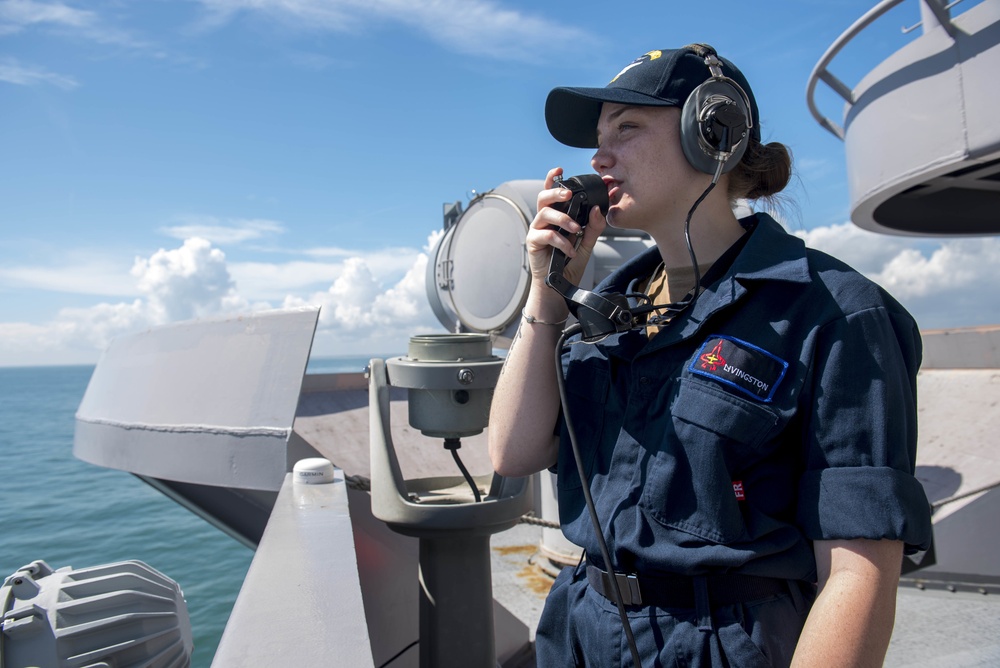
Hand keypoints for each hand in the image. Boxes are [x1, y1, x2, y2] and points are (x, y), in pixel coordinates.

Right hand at [524, 167, 607, 316]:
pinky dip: (561, 241)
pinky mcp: (533, 242)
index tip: (560, 169)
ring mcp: (537, 230)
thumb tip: (597, 209)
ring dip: (563, 219)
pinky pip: (546, 234)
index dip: (553, 179)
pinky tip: (570, 250)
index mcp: (556, 216)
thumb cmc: (570, 263)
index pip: (552, 193)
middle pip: (543, 197)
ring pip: (545, 213)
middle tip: (569, 194)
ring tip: (576, 230)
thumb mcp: (587, 243)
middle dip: (556, 191)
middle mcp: (545, 220)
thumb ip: (593, 226)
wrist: (560, 285)